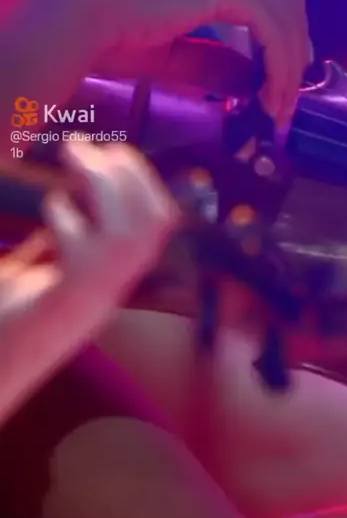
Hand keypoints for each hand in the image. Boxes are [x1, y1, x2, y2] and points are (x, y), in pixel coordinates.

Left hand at [0, 140, 178, 421]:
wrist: (0, 365)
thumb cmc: (9, 316)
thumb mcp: (38, 268)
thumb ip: (60, 240)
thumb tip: (70, 193)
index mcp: (107, 279)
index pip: (159, 222)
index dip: (143, 180)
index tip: (111, 153)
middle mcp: (111, 290)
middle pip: (156, 222)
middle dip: (131, 174)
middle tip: (92, 152)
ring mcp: (94, 298)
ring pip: (131, 234)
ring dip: (106, 185)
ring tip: (74, 160)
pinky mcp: (67, 302)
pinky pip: (84, 252)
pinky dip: (67, 218)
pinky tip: (51, 212)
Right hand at [96, 0, 310, 127]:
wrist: (89, 20)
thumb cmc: (116, 35)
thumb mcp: (176, 57)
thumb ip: (211, 64)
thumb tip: (246, 82)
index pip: (271, 6)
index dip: (284, 47)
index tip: (279, 90)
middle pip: (288, 10)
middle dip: (294, 62)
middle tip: (286, 108)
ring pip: (286, 21)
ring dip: (289, 71)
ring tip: (278, 111)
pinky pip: (272, 30)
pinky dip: (279, 67)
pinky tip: (271, 97)